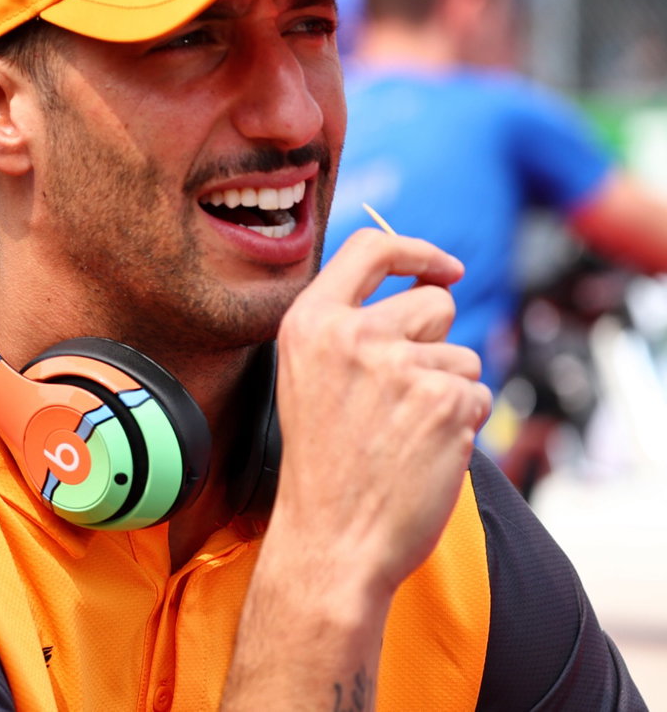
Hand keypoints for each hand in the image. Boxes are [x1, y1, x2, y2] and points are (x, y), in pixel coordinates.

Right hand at [270, 228, 490, 596]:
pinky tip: (424, 452)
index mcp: (310, 323)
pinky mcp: (445, 401)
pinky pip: (478, 394)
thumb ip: (349, 328)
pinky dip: (462, 424)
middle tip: (402, 393)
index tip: (442, 266)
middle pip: (433, 302)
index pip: (370, 247)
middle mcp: (353, 334)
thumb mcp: (309, 377)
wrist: (332, 539)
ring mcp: (400, 366)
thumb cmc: (324, 465)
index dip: (416, 250)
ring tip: (406, 433)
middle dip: (436, 340)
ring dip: (449, 390)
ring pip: (463, 354)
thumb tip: (428, 289)